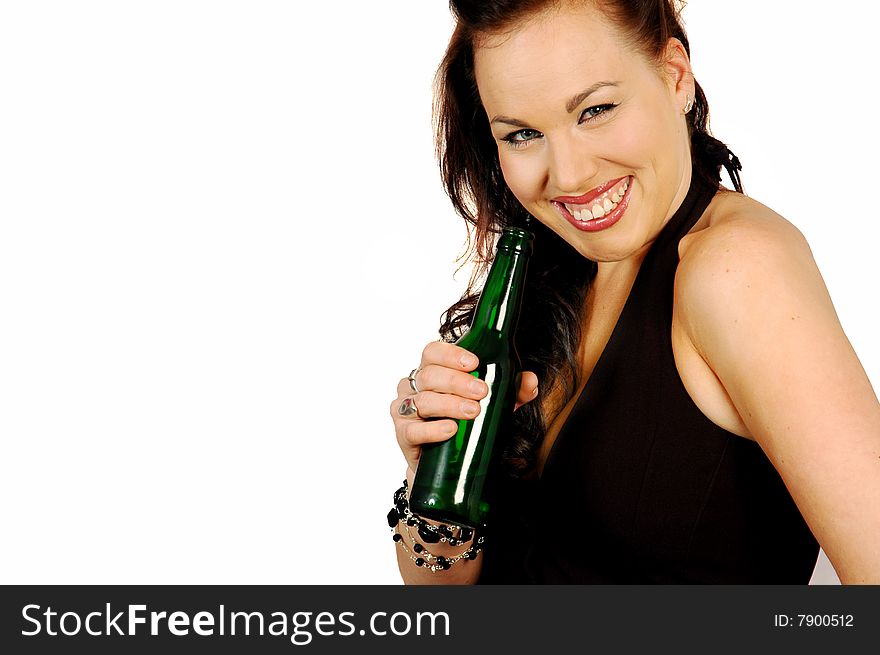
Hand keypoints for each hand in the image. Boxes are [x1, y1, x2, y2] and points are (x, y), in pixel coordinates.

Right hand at [390, 340, 538, 474]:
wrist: (446, 463)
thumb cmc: (465, 424)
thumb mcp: (492, 405)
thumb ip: (512, 392)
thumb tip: (530, 381)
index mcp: (432, 371)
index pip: (433, 352)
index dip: (451, 354)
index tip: (474, 363)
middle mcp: (414, 387)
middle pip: (429, 375)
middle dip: (457, 381)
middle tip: (481, 392)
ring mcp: (405, 410)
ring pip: (423, 401)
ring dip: (449, 404)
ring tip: (473, 411)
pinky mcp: (403, 435)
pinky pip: (413, 430)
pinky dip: (432, 429)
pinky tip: (450, 430)